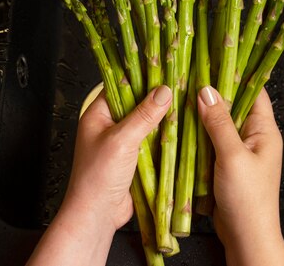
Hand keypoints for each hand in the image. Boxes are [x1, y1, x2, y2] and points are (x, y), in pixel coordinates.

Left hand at [27, 85, 170, 265]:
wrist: (97, 215)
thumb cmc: (97, 177)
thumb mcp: (121, 140)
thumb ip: (143, 115)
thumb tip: (163, 91)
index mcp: (98, 114)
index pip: (119, 85)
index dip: (140, 76)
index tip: (163, 67)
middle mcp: (110, 125)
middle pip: (136, 104)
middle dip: (156, 98)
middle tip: (181, 85)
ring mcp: (123, 142)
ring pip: (147, 123)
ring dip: (163, 119)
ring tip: (186, 104)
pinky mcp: (135, 159)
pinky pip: (152, 142)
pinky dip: (165, 138)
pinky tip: (182, 131)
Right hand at [197, 86, 283, 265]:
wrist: (245, 238)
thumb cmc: (248, 200)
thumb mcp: (232, 156)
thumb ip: (219, 123)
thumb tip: (206, 90)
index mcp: (265, 131)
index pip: (254, 91)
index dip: (236, 73)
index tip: (215, 58)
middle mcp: (254, 137)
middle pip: (233, 105)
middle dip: (212, 92)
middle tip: (189, 76)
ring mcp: (238, 151)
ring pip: (218, 124)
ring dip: (202, 115)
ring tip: (181, 98)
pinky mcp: (225, 164)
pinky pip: (210, 142)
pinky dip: (197, 135)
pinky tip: (181, 127)